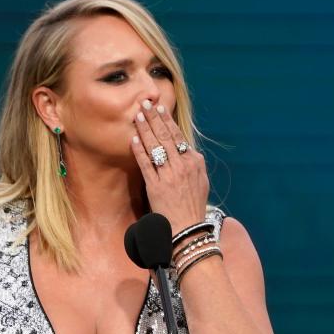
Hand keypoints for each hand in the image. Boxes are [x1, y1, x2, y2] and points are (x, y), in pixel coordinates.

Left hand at [131, 99, 208, 234]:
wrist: (188, 229)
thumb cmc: (193, 207)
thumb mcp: (201, 182)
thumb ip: (194, 165)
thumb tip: (188, 151)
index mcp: (195, 163)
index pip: (179, 137)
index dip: (168, 121)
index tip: (160, 110)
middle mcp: (183, 166)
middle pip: (167, 136)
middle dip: (154, 118)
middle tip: (145, 104)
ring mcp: (170, 175)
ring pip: (156, 146)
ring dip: (145, 129)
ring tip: (138, 115)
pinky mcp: (157, 186)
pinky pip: (146, 163)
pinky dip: (139, 150)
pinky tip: (133, 138)